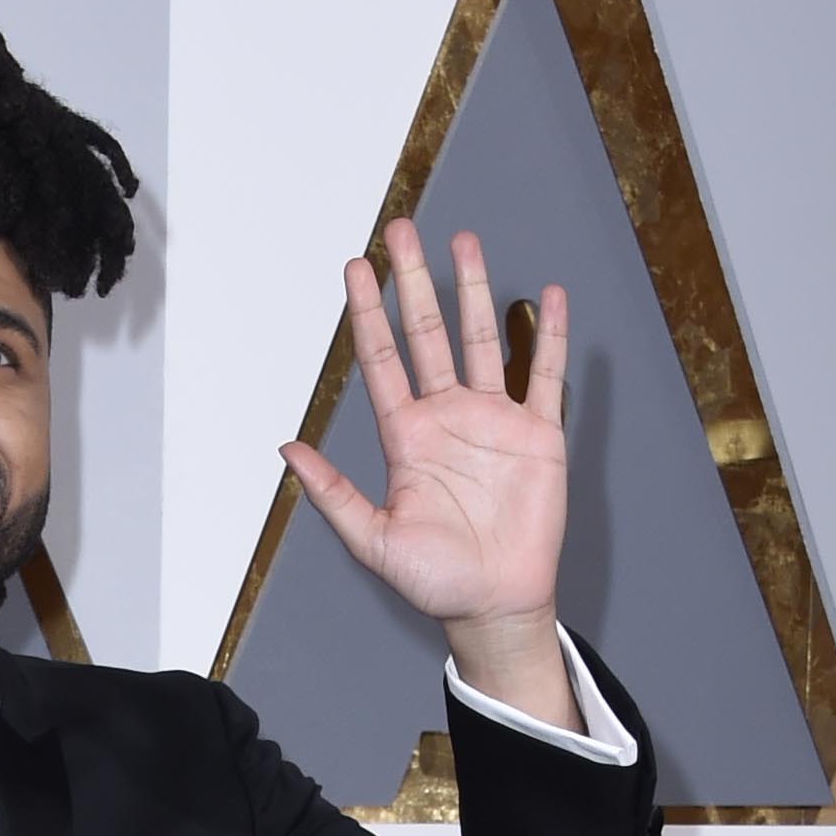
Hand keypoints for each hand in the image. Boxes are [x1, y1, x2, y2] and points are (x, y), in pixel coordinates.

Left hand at [282, 222, 570, 691]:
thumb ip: (332, 493)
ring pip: (482, 340)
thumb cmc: (435, 580)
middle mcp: (448, 417)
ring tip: (462, 242)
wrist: (494, 604)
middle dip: (415, 282)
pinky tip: (547, 297)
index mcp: (407, 436)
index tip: (357, 269)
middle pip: (429, 334)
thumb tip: (286, 450)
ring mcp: (494, 421)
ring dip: (474, 291)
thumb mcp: (373, 539)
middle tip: (401, 231)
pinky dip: (548, 336)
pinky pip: (543, 376)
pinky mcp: (538, 435)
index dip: (369, 314)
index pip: (383, 360)